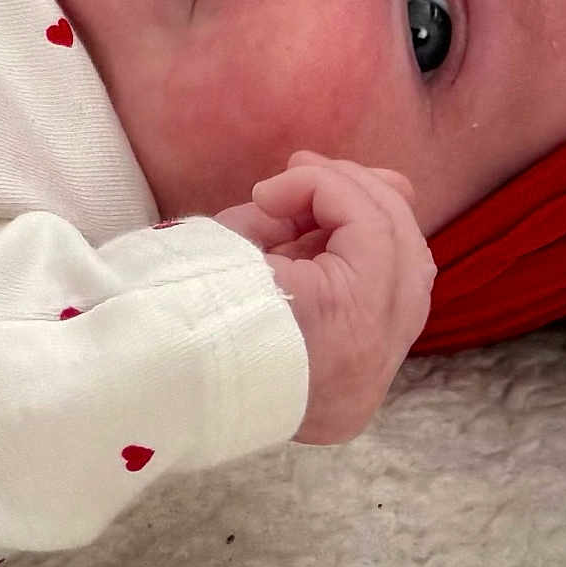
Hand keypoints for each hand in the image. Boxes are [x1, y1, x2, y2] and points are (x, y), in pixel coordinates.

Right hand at [214, 150, 435, 444]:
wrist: (154, 396)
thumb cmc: (185, 312)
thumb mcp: (232, 243)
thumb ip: (288, 210)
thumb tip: (317, 194)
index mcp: (345, 321)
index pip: (372, 226)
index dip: (323, 187)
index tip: (264, 192)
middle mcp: (374, 358)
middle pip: (407, 249)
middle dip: (360, 194)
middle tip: (305, 169)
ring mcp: (372, 383)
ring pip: (411, 279)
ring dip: (372, 227)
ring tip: (320, 201)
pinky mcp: (361, 394)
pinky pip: (390, 314)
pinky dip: (368, 269)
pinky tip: (326, 245)